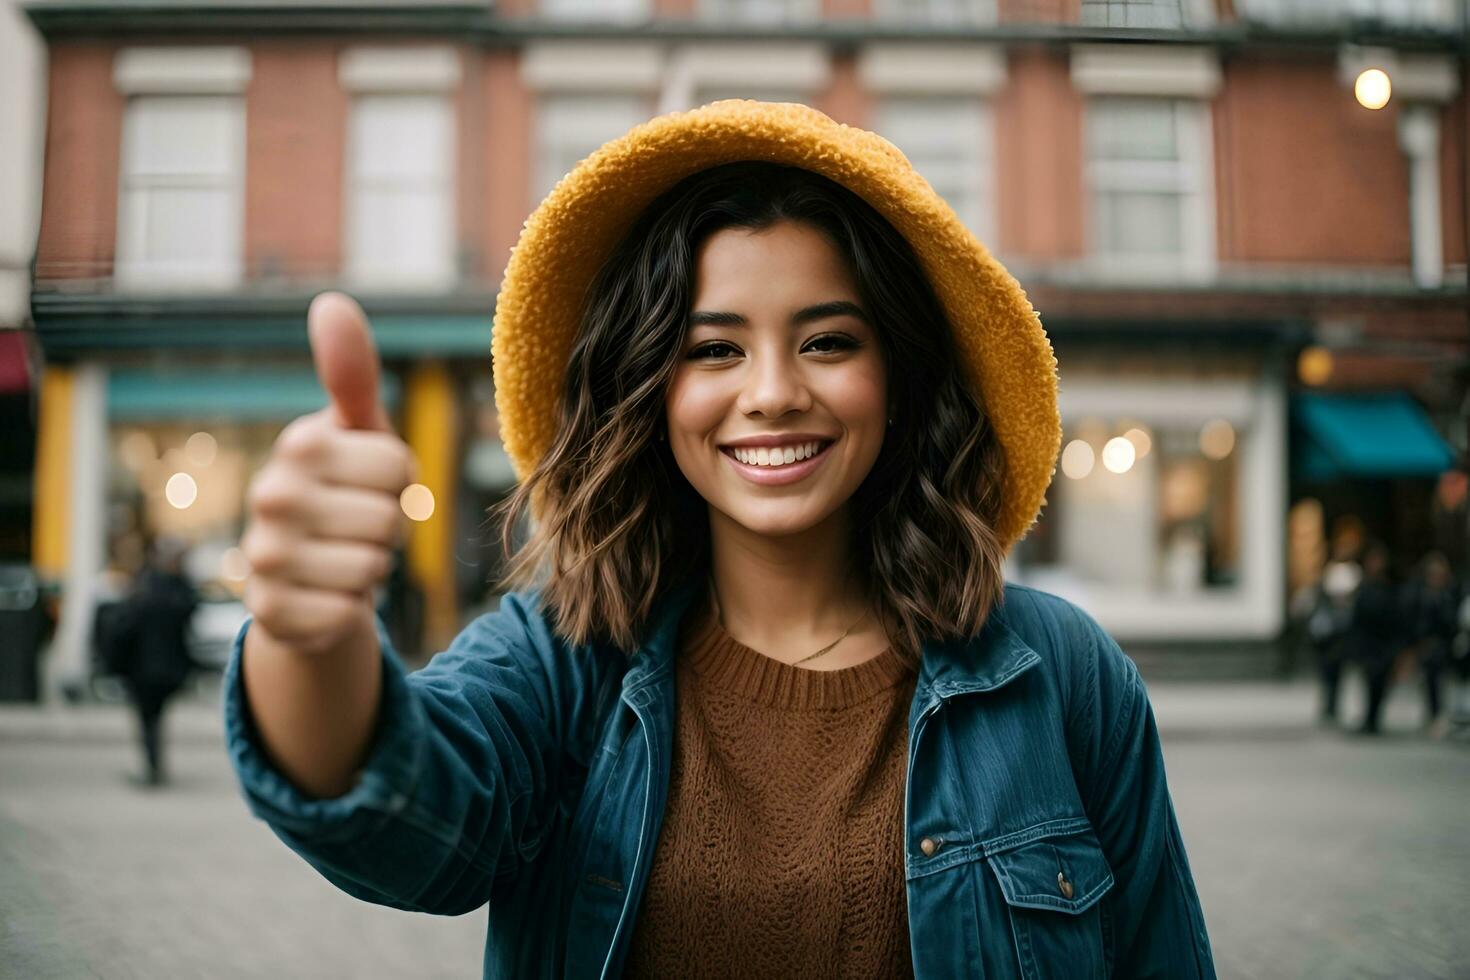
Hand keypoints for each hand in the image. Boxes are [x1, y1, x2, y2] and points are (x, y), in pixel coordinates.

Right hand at [241, 292, 416, 655]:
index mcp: (299, 445)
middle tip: (357, 525)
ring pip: (371, 570)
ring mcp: (262, 559)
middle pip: (388, 521)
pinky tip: (326, 594)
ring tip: (342, 555)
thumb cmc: (345, 488)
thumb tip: (332, 302)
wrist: (306, 573)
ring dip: (371, 569)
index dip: (401, 482)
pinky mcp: (269, 614)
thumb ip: (352, 372)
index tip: (371, 483)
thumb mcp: (358, 430)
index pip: (400, 469)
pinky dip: (349, 610)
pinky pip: (346, 617)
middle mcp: (270, 497)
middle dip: (388, 528)